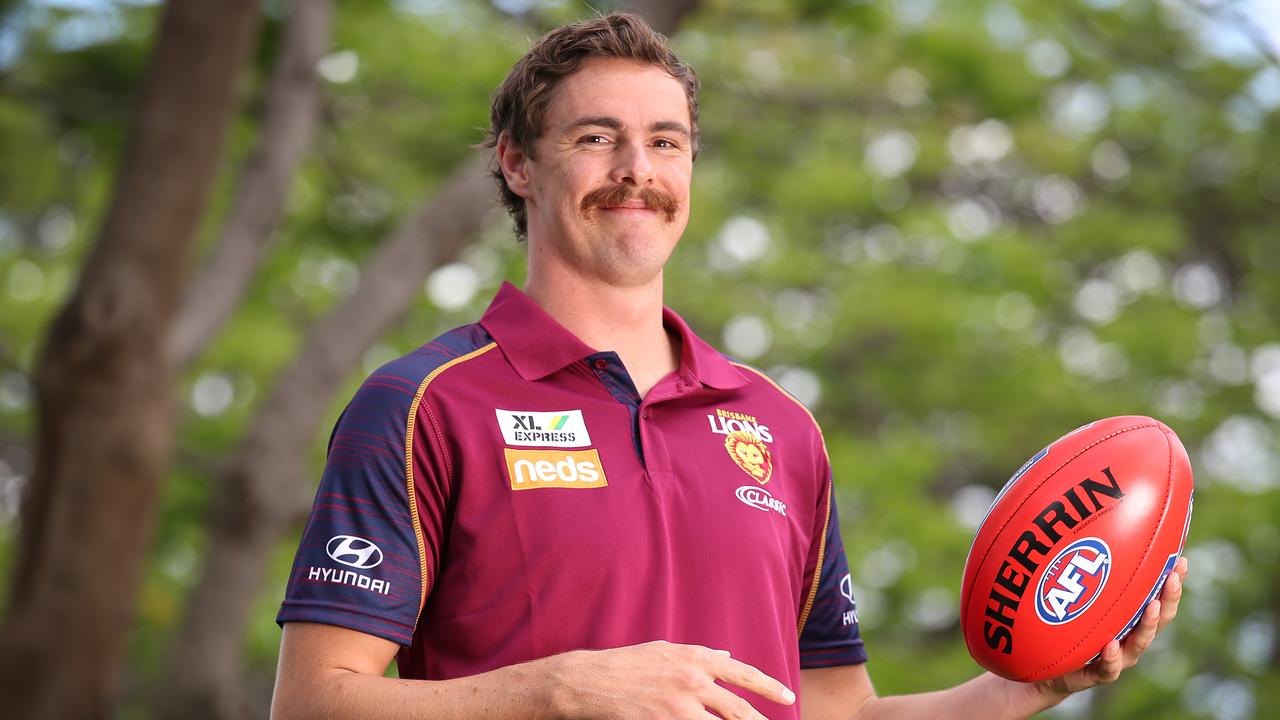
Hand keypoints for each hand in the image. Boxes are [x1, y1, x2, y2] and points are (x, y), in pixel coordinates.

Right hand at [543, 640, 794, 719]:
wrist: (590, 681)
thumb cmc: (626, 664)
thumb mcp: (664, 651)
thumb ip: (698, 654)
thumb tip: (726, 655)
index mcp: (695, 658)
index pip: (743, 673)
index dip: (769, 687)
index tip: (788, 696)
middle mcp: (694, 680)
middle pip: (740, 710)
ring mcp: (680, 705)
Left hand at [1036, 556, 1188, 699]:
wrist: (1048, 668)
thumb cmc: (1066, 627)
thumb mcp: (1077, 597)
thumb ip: (1086, 574)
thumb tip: (1088, 534)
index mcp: (1130, 619)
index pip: (1158, 598)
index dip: (1172, 583)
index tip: (1180, 561)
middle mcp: (1130, 638)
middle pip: (1158, 619)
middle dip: (1168, 598)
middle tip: (1173, 578)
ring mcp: (1117, 657)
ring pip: (1139, 643)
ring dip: (1148, 624)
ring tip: (1151, 606)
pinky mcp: (1097, 674)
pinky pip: (1107, 668)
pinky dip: (1110, 657)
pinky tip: (1110, 644)